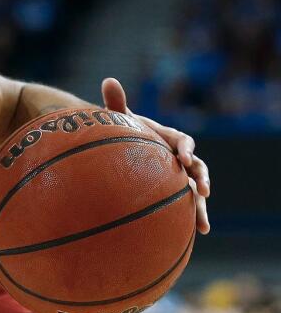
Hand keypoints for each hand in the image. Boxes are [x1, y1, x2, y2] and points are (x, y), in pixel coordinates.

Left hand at [102, 78, 209, 233]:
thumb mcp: (121, 119)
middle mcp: (180, 159)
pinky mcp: (176, 193)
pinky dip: (195, 217)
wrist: (124, 152)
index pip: (183, 141)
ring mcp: (180, 177)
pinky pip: (188, 205)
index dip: (186, 148)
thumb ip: (116, 102)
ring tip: (203, 222)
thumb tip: (108, 79)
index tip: (185, 155)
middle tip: (203, 188)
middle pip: (198, 167)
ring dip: (202, 204)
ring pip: (197, 190)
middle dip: (202, 177)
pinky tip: (200, 233)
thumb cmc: (125, 134)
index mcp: (170, 139)